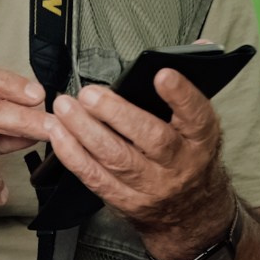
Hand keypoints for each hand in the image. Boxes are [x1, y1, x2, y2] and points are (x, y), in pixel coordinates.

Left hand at [45, 69, 232, 257]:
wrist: (192, 213)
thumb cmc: (190, 157)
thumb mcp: (199, 125)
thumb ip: (190, 86)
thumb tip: (199, 46)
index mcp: (201, 139)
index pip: (196, 115)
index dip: (181, 95)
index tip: (162, 74)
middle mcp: (179, 164)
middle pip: (150, 138)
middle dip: (116, 114)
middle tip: (89, 94)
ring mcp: (152, 186)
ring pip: (116, 158)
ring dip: (85, 131)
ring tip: (64, 107)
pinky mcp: (125, 200)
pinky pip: (94, 177)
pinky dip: (72, 155)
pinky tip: (57, 133)